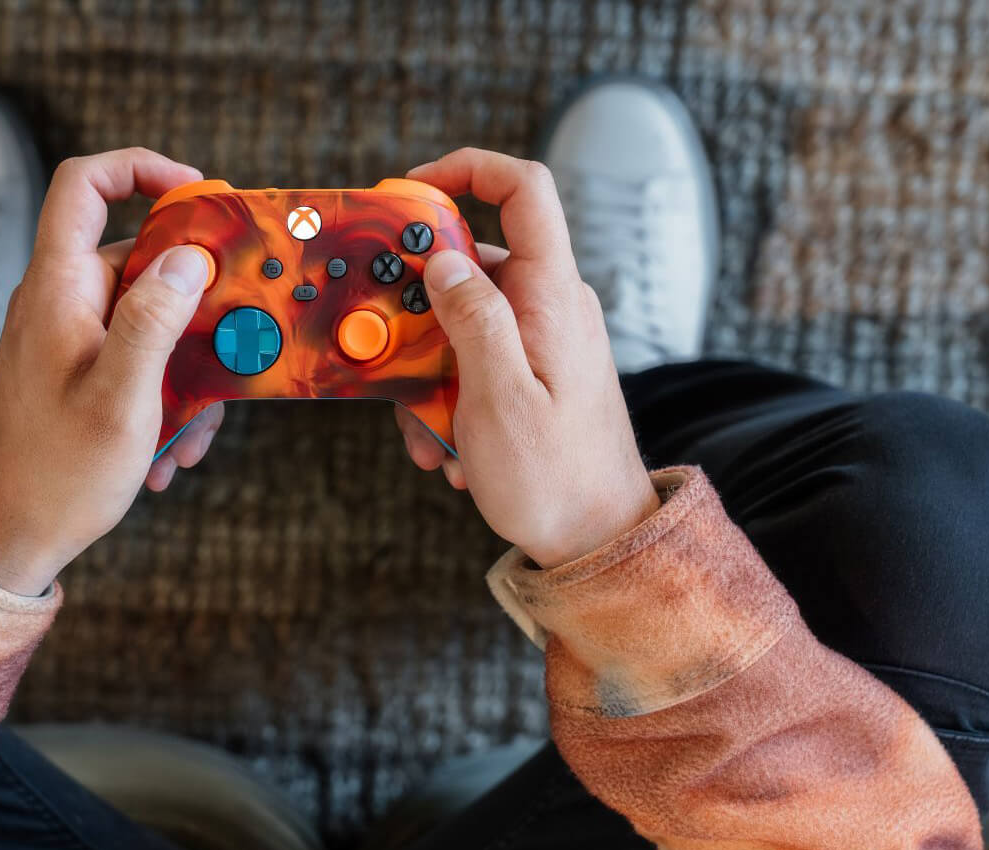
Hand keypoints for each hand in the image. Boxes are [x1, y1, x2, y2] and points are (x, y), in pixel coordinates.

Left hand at [0, 148, 225, 594]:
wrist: (7, 542)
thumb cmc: (56, 476)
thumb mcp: (123, 398)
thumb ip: (155, 319)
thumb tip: (188, 257)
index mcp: (57, 290)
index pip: (84, 185)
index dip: (141, 170)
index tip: (202, 195)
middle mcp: (57, 303)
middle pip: (140, 261)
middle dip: (195, 310)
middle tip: (232, 352)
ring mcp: (65, 339)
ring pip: (149, 322)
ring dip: (185, 373)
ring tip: (191, 436)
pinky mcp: (75, 374)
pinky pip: (135, 362)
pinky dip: (163, 401)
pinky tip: (169, 455)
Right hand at [395, 149, 660, 567]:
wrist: (600, 543)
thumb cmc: (556, 480)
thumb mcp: (498, 399)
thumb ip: (471, 318)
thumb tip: (442, 258)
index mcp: (552, 296)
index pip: (524, 190)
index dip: (468, 169)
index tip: (410, 190)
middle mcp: (553, 305)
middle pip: (471, 263)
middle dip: (417, 312)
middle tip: (387, 357)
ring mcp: (546, 338)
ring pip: (463, 321)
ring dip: (428, 374)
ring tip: (429, 435)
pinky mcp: (537, 371)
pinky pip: (478, 360)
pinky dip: (450, 398)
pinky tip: (449, 450)